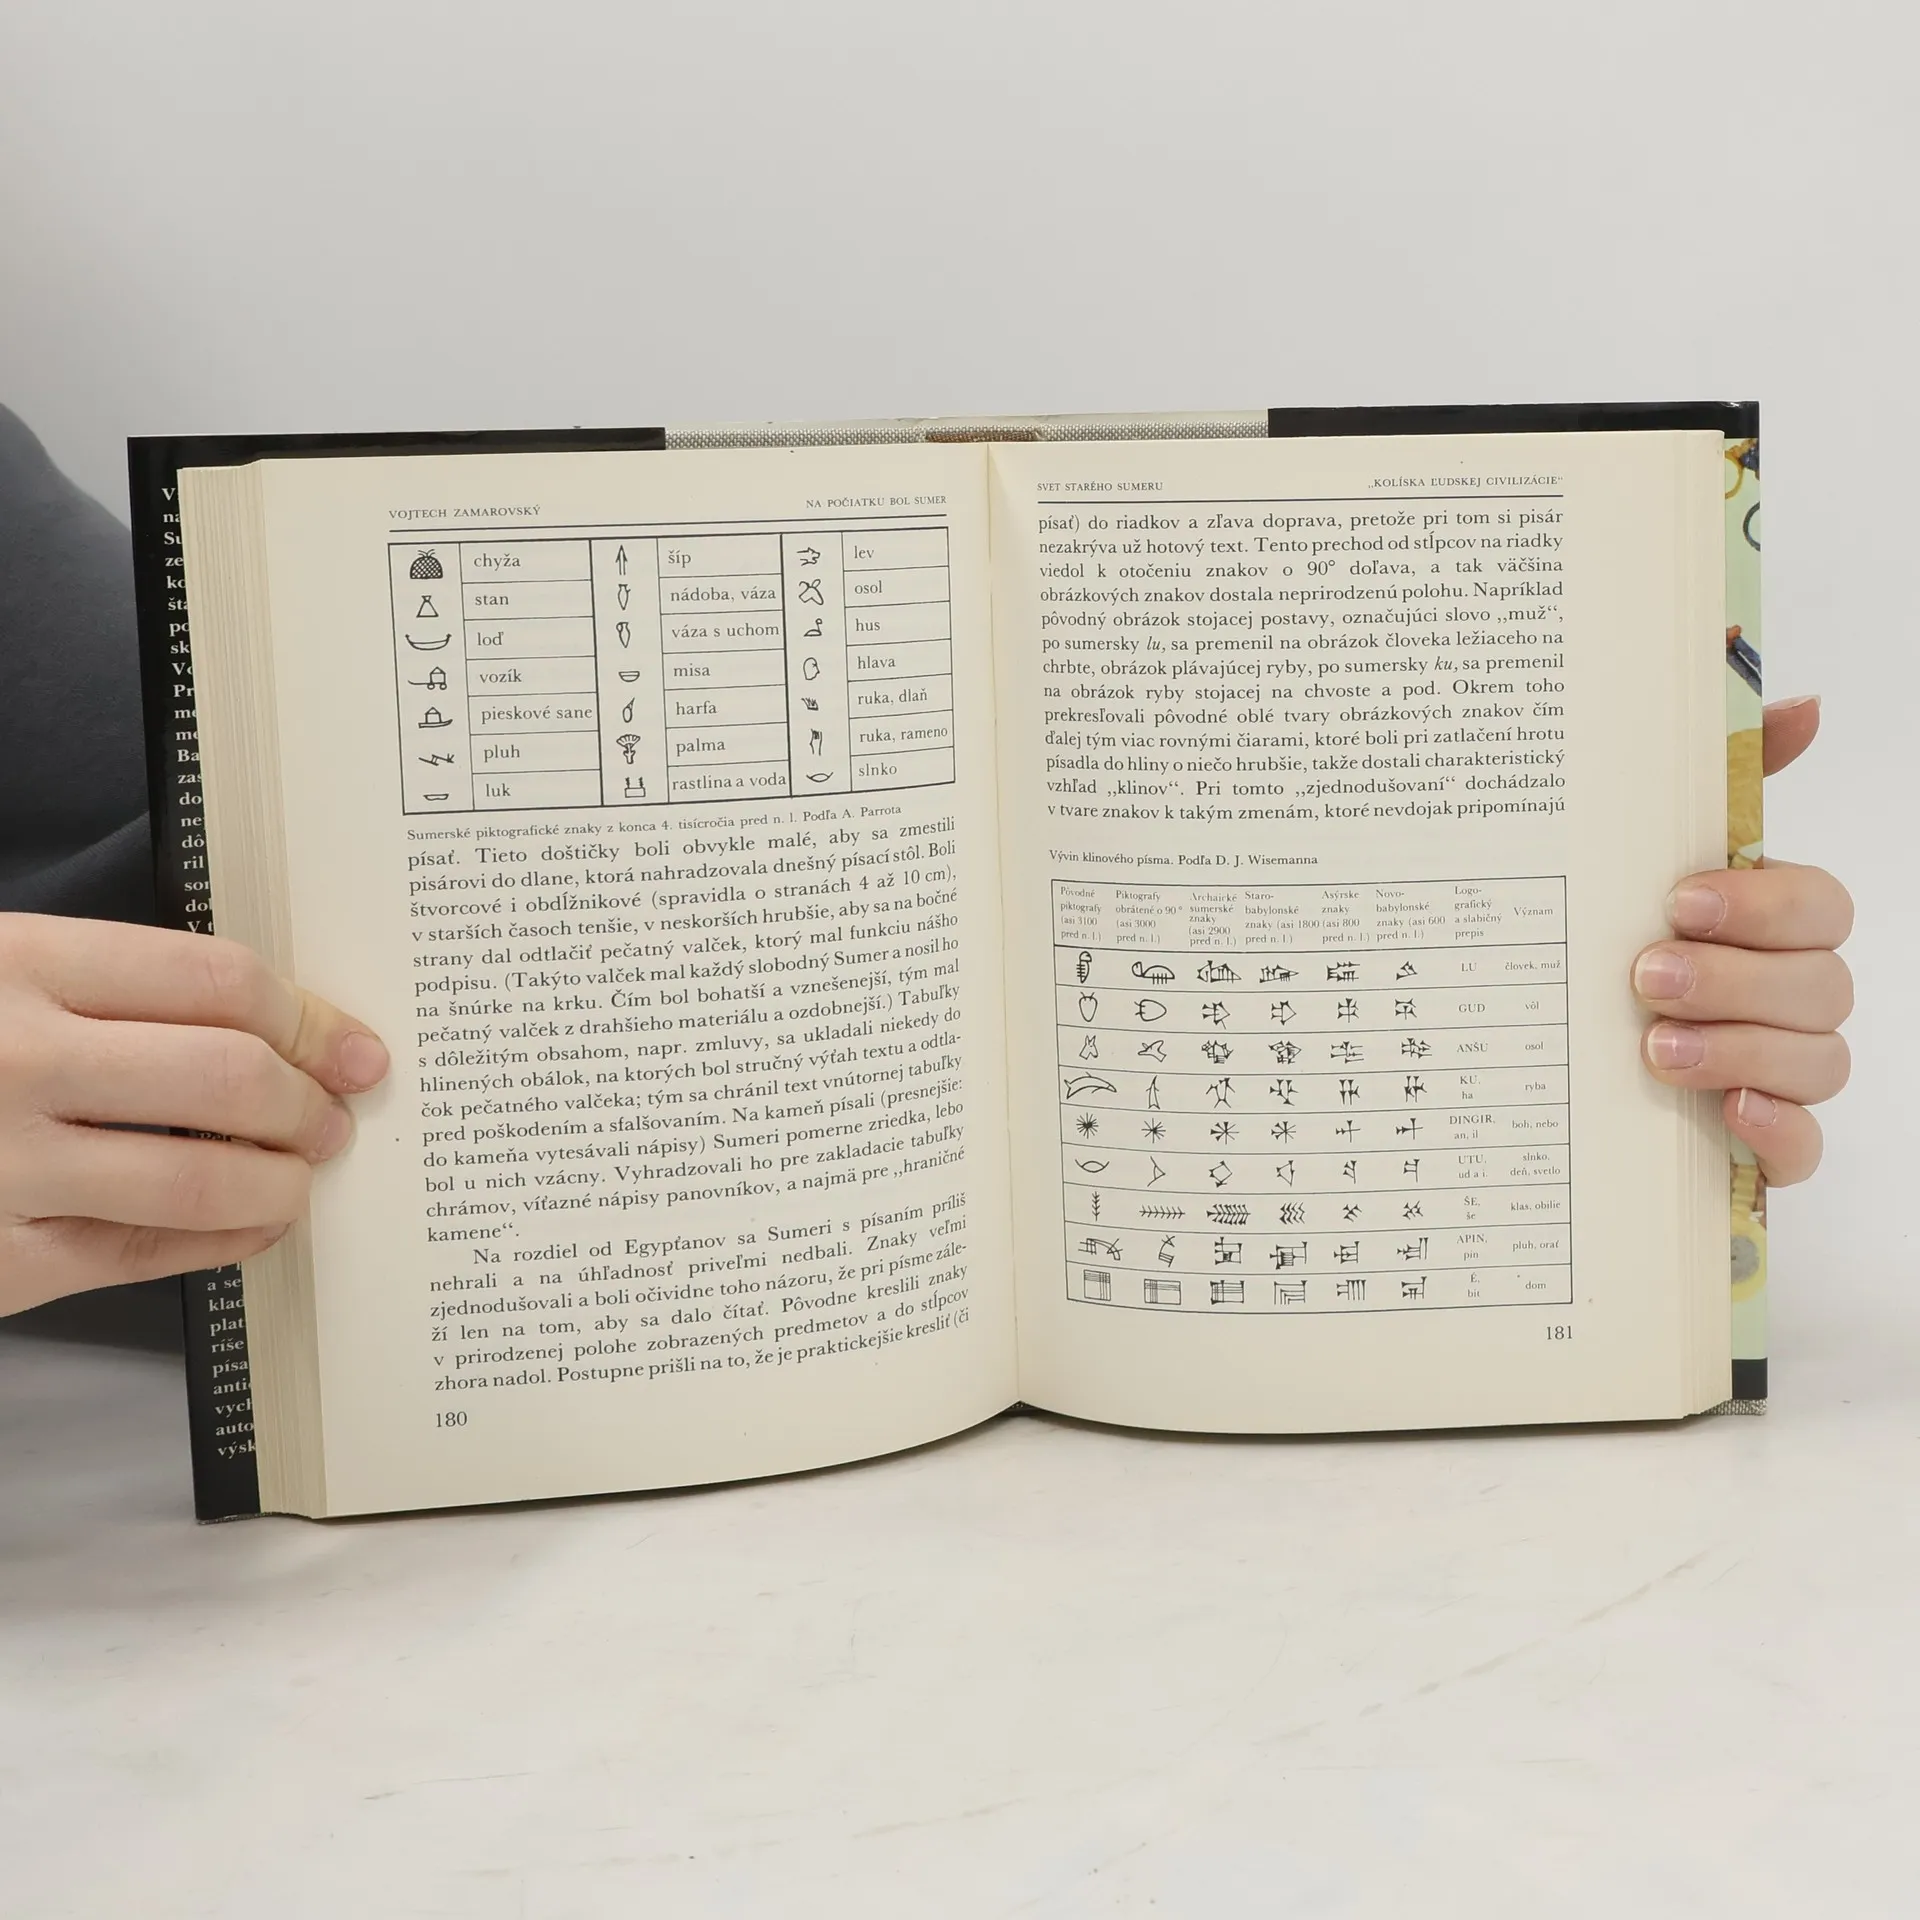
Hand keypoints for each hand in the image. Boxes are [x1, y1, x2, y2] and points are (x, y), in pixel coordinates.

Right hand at [0, 915, 388, 1313]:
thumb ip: (95, 986)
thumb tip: (259, 1022)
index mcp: (13, 966)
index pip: (215, 982)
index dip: (308, 1016)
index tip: (349, 1041)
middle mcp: (11, 1063)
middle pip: (227, 1077)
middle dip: (308, 1100)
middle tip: (336, 1113)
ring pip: (200, 1177)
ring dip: (282, 1178)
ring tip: (302, 1171)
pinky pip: (142, 1254)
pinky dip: (222, 1239)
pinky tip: (250, 1225)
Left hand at [1633, 695, 1851, 1184]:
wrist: (1533, 1062)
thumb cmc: (1602, 941)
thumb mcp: (1633, 858)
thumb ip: (1716, 778)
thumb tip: (1798, 702)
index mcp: (1766, 925)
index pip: (1821, 905)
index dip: (1765, 903)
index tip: (1679, 901)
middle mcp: (1787, 997)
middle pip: (1820, 984)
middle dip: (1736, 979)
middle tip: (1646, 977)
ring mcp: (1781, 1074)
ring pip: (1820, 1062)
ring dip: (1741, 1050)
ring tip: (1653, 1049)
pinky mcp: (1760, 1146)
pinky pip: (1805, 1149)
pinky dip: (1777, 1132)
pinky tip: (1728, 1116)